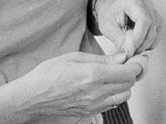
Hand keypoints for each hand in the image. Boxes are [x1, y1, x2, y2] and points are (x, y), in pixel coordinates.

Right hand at [16, 51, 140, 117]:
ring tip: (113, 73)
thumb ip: (99, 58)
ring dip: (123, 84)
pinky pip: (112, 103)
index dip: (136, 64)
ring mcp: (95, 105)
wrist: (34, 96)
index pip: (127, 72)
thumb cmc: (49, 74)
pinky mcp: (91, 112)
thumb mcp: (73, 57)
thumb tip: (120, 57)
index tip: (135, 57)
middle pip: (128, 84)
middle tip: (123, 62)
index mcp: (92, 75)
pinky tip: (103, 85)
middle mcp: (96, 92)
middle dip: (130, 72)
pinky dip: (114, 93)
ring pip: (123, 95)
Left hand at [95, 0, 161, 57]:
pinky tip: (137, 43)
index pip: (143, 20)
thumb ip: (118, 38)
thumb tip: (128, 50)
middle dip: (141, 44)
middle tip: (130, 51)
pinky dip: (148, 43)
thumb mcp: (108, 27)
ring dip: (145, 45)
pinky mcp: (156, 21)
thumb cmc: (109, 15)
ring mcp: (152, 12)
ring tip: (132, 47)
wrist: (111, 12)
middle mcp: (145, 4)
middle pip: (150, 28)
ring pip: (155, 33)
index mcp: (132, 1)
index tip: (131, 47)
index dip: (139, 36)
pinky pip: (157, 36)